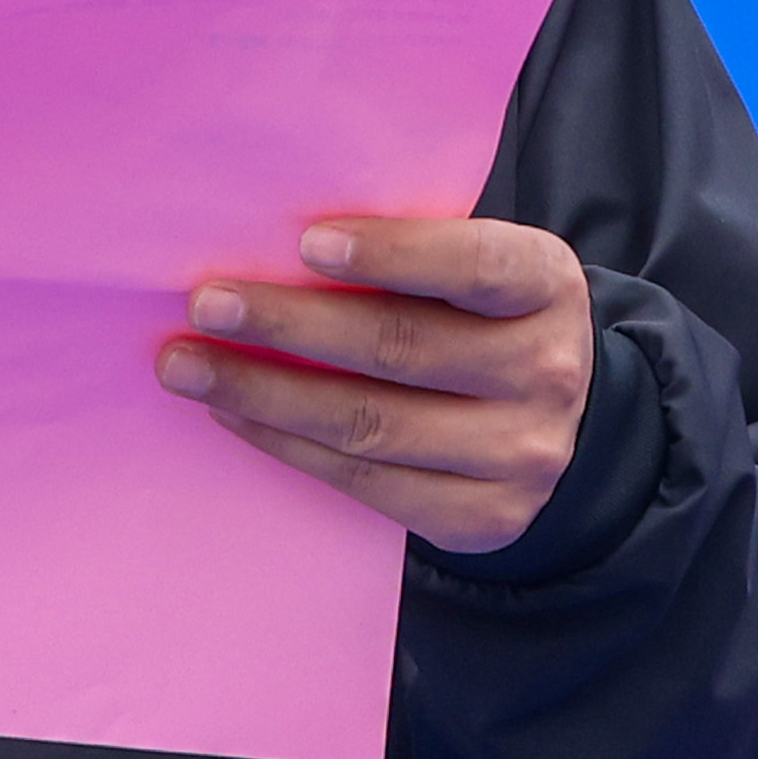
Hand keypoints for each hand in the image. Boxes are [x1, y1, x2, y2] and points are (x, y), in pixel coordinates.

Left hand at [161, 215, 591, 559]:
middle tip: (207, 304)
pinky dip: (287, 444)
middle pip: (401, 347)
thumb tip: (275, 241)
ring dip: (264, 391)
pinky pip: (364, 482)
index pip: (474, 264)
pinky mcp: (482, 517)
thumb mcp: (482, 274)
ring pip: (370, 423)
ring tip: (187, 364)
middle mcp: (544, 371)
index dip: (394, 253)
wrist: (570, 430)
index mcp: (546, 285)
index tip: (307, 243)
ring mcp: (519, 453)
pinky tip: (233, 412)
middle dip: (290, 325)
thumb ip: (414, 253)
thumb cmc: (488, 324)